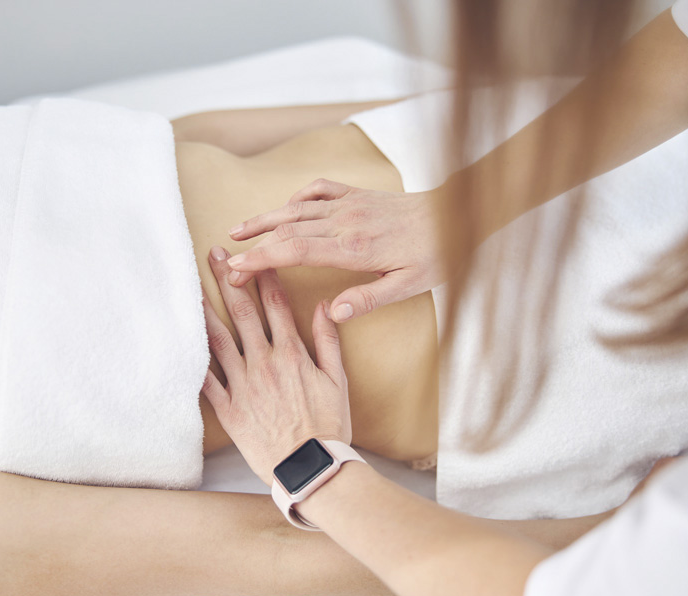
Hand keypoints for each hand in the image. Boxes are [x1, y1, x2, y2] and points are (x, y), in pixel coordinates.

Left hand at [201, 246, 351, 485]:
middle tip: (214, 255)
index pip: (275, 305)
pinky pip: (206, 379)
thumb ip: (329, 341)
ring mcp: (243, 385)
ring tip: (190, 286)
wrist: (309, 467)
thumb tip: (324, 306)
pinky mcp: (228, 408)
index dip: (263, 276)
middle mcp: (263, 362)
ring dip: (204, 309)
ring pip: (218, 339)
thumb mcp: (339, 381)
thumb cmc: (328, 427)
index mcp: (291, 353)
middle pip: (242, 312)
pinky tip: (180, 338)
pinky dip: (194, 357)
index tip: (253, 256)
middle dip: (228, 279)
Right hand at [225, 179, 443, 322]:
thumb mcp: (410, 285)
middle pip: (286, 230)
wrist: (460, 214)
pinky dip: (295, 199)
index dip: (261, 260)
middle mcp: (346, 221)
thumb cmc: (437, 254)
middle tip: (227, 264)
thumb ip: (369, 298)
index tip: (236, 270)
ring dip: (263, 220)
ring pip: (295, 209)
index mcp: (354, 248)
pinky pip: (317, 191)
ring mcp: (349, 204)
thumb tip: (333, 313)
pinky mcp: (356, 194)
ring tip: (236, 231)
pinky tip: (283, 210)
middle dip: (253, 246)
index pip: (295, 251)